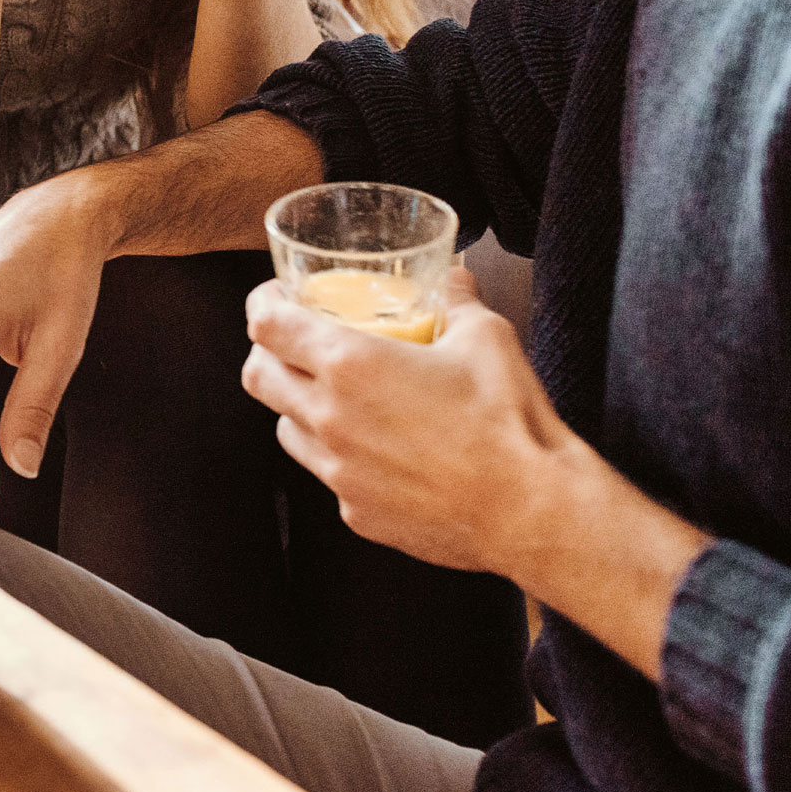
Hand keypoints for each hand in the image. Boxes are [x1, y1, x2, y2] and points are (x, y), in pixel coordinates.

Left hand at [240, 267, 578, 573]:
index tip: (275, 296)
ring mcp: (338, 473)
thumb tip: (455, 278)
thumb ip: (459, 299)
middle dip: (268, 351)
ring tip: (334, 393)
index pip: (267, 326)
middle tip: (294, 341)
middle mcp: (330, 419)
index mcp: (350, 365)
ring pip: (287, 428)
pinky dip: (337, 454)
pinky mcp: (357, 514)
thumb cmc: (506, 420)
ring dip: (298, 404)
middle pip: (259, 376)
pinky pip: (328, 474)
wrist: (531, 511)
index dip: (263, 303)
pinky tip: (375, 446)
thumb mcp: (485, 336)